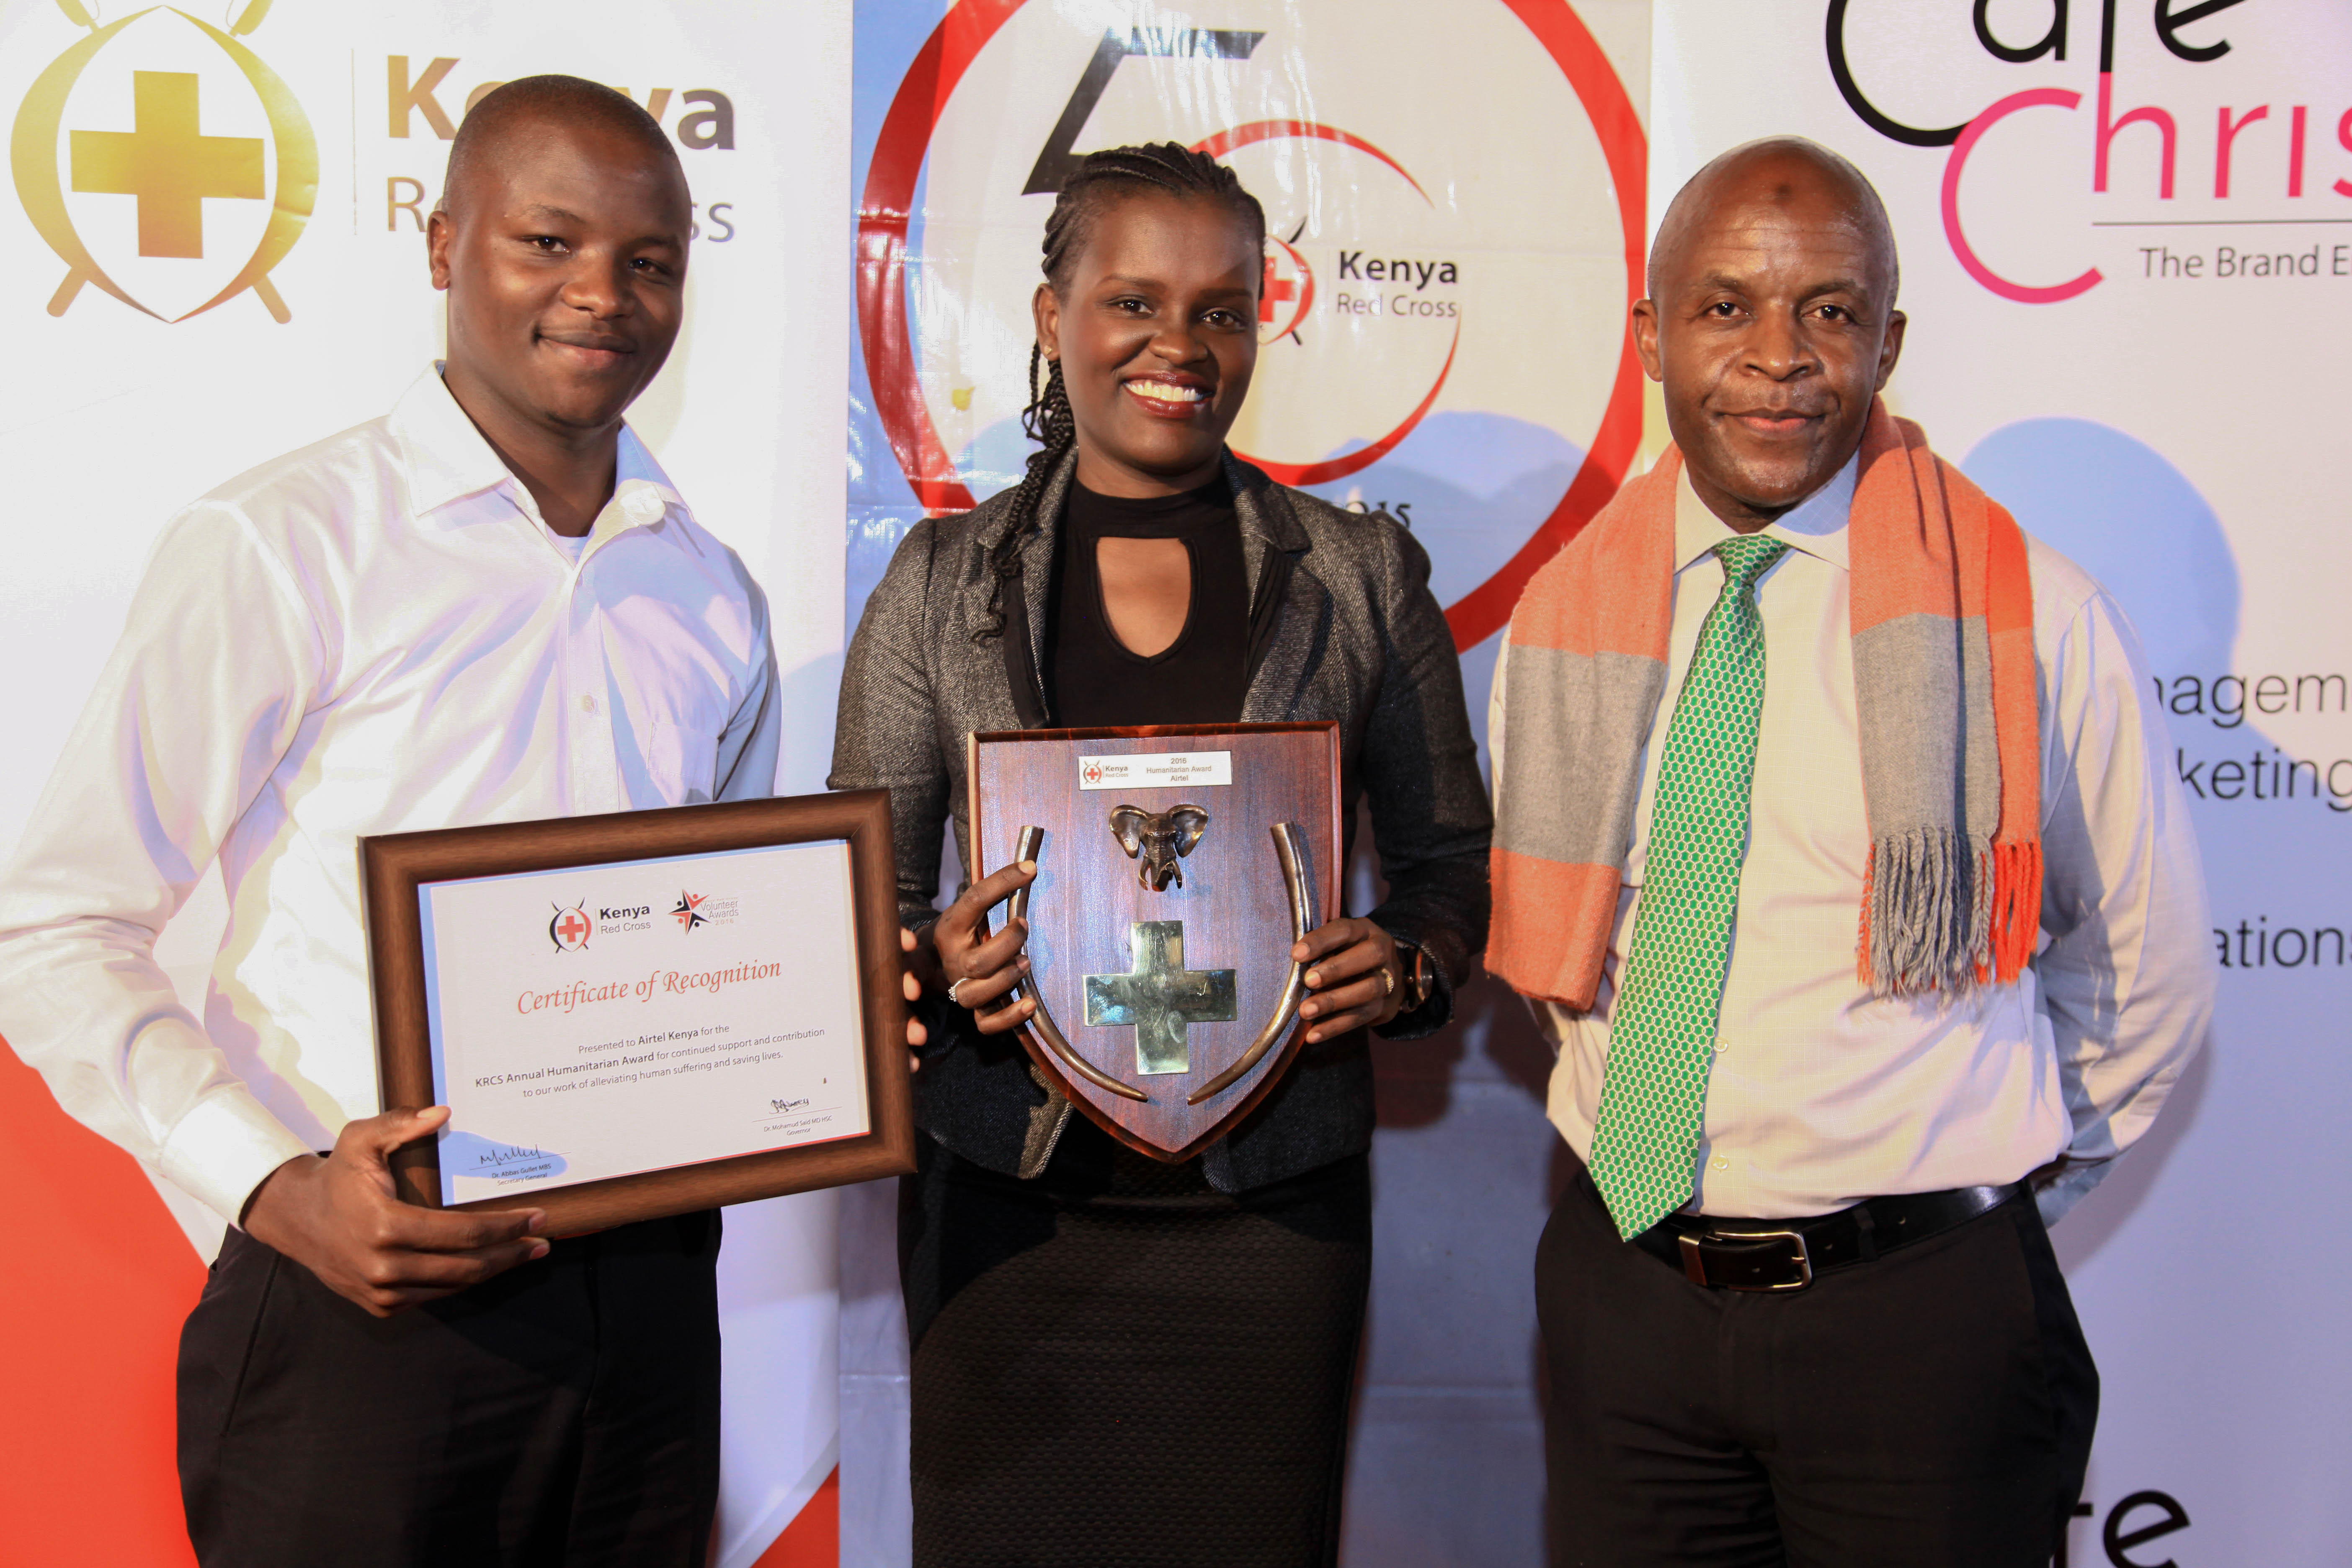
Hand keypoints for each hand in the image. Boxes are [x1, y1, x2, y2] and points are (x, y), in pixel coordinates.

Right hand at [239, 1107, 547, 1316]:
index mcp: (386, 1226)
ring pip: (454, 1285)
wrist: (297, 1219)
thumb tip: (442, 1113)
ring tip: (525, 1253)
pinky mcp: (380, 1306)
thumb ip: (399, 1123)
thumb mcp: (360, 1139)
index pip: (464, 1233)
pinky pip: (433, 1295)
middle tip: (541, 1241)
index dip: (505, 1227)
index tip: (536, 1217)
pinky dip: (462, 1281)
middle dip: (511, 1253)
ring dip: (494, 1270)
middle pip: (467, 1266)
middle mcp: (385, 1266)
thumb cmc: (336, 1176)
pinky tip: (486, 1265)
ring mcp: (382, 1291)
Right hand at [908, 859, 1037, 1039]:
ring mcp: (961, 987)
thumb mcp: (968, 912)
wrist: (930, 963)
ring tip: (1025, 963)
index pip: (975, 900)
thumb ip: (991, 895)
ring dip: (1006, 980)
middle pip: (977, 962)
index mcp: (951, 928)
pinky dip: (1008, 1018)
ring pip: (976, 994)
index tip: (1030, 869)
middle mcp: (953, 960)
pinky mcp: (973, 1010)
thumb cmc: (962, 933)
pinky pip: (986, 1024)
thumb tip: (1030, 868)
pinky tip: (1029, 1005)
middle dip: (1007, 944)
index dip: (1002, 882)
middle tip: (1024, 926)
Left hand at [1292, 918, 1401, 1042]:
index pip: (1345, 931)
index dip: (1321, 941)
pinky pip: (1361, 1017)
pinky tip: (1313, 1034)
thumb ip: (1320, 949)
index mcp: (1366, 931)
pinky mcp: (1385, 1006)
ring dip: (1334, 1001)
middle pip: (1367, 956)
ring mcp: (1388, 980)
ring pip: (1367, 990)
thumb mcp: (1339, 943)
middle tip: (1308, 981)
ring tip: (1305, 1011)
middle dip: (1336, 969)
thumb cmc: (1349, 954)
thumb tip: (1292, 963)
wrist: (1387, 975)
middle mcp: (1382, 952)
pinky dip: (1335, 1027)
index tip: (1297, 954)